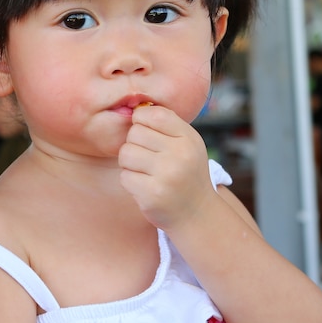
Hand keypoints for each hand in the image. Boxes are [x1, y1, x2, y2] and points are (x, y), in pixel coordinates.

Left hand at [118, 105, 216, 229]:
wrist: (197, 214)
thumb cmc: (186, 173)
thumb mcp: (188, 145)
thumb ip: (166, 126)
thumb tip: (135, 108)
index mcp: (189, 138)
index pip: (154, 114)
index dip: (141, 119)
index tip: (144, 129)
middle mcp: (180, 155)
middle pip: (135, 133)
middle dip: (134, 143)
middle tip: (146, 156)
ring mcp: (166, 175)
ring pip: (126, 153)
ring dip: (129, 162)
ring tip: (144, 170)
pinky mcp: (152, 194)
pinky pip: (125, 176)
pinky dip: (130, 180)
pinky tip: (145, 186)